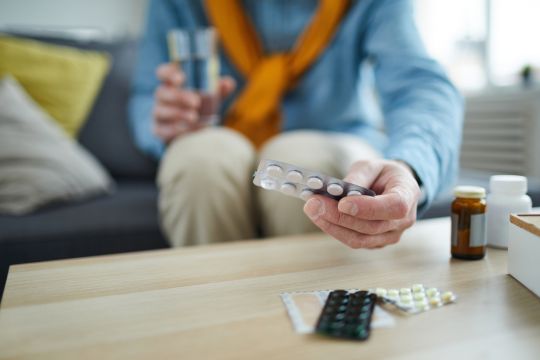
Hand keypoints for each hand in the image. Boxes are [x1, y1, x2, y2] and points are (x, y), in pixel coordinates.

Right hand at [153, 63, 235, 142]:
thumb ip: (218, 90)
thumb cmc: (200, 108)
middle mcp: (162, 97)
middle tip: (196, 102)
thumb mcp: (210, 98)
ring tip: (194, 117)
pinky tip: (189, 129)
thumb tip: (229, 83)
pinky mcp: (159, 130)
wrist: (192, 132)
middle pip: (161, 92)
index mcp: (172, 83)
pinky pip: (162, 129)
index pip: (163, 73)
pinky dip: (176, 130)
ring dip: (178, 113)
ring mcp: (158, 113)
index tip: (181, 78)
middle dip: (179, 96)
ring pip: (160, 111)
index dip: (168, 73)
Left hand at [303, 159, 420, 248]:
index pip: (393, 207)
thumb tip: (338, 191)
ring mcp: (391, 236)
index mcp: (408, 195)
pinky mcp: (376, 243)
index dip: (368, 208)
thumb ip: (358, 176)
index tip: (342, 203)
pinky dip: (335, 230)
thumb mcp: (372, 165)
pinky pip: (354, 241)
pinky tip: (319, 216)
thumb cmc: (384, 174)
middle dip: (338, 216)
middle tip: (313, 204)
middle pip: (370, 226)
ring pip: (360, 239)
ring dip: (332, 226)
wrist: (395, 187)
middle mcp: (403, 221)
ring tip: (311, 210)